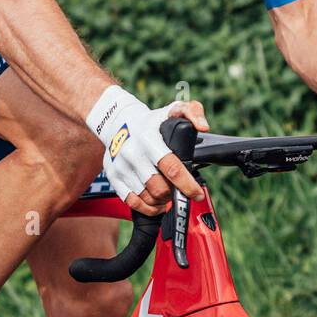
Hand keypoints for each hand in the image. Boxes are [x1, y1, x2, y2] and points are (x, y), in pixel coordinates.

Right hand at [100, 98, 208, 214]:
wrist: (117, 121)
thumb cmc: (151, 121)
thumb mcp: (174, 109)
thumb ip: (193, 112)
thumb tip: (204, 126)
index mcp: (149, 139)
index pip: (172, 168)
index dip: (187, 185)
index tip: (198, 194)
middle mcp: (132, 154)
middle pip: (159, 188)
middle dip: (174, 193)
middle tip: (180, 190)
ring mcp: (121, 167)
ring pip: (147, 198)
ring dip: (162, 201)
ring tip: (168, 194)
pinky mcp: (113, 176)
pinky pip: (131, 202)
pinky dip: (147, 208)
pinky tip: (156, 203)